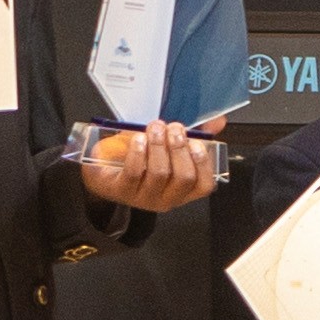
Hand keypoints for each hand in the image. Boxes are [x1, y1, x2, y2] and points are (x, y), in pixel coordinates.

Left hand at [78, 118, 217, 212]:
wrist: (102, 169)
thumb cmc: (139, 158)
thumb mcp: (166, 146)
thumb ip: (192, 135)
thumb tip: (217, 121)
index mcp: (182, 189)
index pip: (204, 185)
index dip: (204, 163)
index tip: (196, 142)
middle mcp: (166, 197)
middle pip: (183, 177)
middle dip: (180, 148)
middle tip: (173, 128)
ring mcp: (144, 197)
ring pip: (160, 173)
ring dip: (159, 146)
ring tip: (155, 128)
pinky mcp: (122, 191)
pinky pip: (134, 172)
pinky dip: (138, 152)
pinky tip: (138, 139)